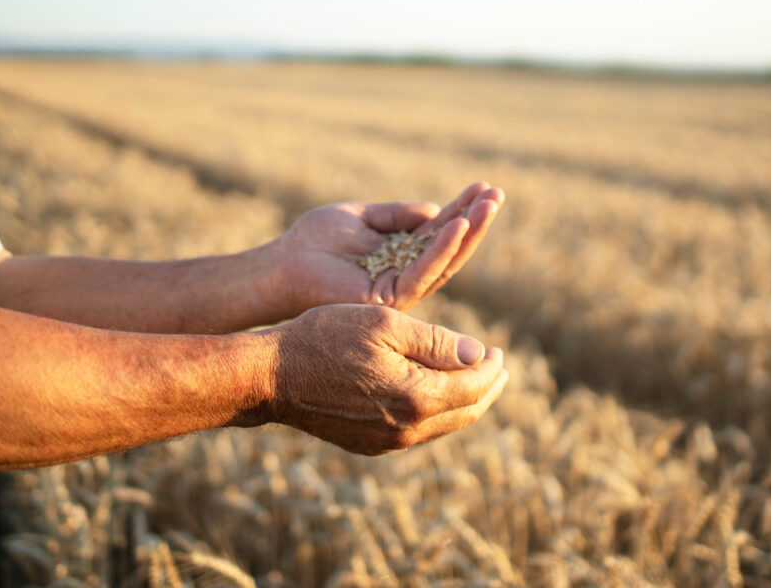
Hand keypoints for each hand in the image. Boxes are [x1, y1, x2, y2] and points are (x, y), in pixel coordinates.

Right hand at [260, 304, 507, 454]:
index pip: (474, 386)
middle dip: (487, 388)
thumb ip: (437, 342)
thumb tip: (479, 355)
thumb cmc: (325, 338)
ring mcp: (387, 443)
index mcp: (416, 398)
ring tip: (473, 380)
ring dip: (464, 402)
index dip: (492, 367)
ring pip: (444, 426)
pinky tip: (434, 394)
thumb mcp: (385, 325)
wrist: (271, 377)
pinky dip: (436, 412)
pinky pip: (418, 432)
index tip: (499, 350)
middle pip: (466, 412)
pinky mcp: (370, 445)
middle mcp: (407, 430)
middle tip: (498, 368)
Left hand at [274, 182, 503, 312]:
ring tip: (488, 206)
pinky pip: (422, 272)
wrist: (281, 265)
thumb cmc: (314, 241)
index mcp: (400, 256)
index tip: (484, 187)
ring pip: (444, 262)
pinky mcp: (388, 298)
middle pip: (450, 249)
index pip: (439, 232)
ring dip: (468, 233)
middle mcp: (405, 275)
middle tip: (497, 195)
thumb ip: (396, 214)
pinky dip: (441, 249)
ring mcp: (399, 290)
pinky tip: (457, 226)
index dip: (462, 210)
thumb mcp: (361, 216)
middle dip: (475, 222)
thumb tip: (435, 209)